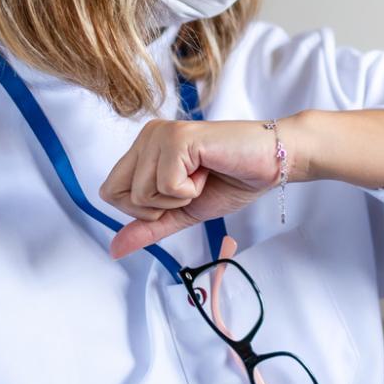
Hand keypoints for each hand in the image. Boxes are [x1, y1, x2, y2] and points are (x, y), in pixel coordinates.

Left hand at [99, 119, 285, 256]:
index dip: (144, 210)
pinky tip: (208, 171)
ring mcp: (160, 135)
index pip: (111, 192)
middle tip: (190, 187)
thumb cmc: (233, 179)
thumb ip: (149, 227)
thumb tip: (115, 249)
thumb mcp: (183, 211)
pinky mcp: (177, 138)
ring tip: (202, 177)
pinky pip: (165, 186)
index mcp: (144, 148)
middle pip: (117, 195)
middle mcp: (147, 136)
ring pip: (141, 193)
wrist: (272, 164)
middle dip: (157, 207)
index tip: (179, 195)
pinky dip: (190, 190)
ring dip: (179, 198)